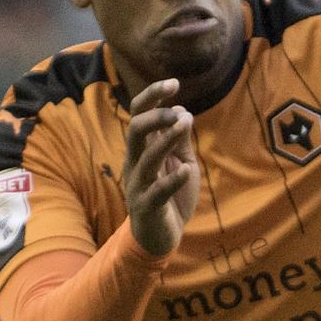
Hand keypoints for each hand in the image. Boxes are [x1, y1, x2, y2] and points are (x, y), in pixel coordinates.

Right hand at [123, 79, 197, 257]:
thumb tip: (183, 112)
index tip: (174, 83)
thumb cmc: (172, 197)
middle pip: (136, 129)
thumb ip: (180, 141)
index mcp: (142, 150)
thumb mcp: (182, 164)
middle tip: (178, 109)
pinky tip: (185, 170)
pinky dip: (171, 180)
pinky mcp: (147, 206)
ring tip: (185, 124)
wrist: (162, 237)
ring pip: (145, 156)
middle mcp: (135, 162)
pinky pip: (157, 191)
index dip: (153, 97)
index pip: (140, 115)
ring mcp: (139, 184)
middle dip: (155, 114)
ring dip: (165, 139)